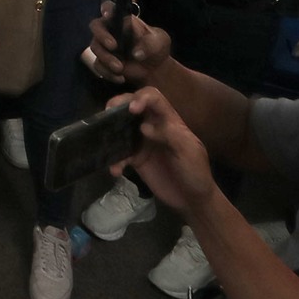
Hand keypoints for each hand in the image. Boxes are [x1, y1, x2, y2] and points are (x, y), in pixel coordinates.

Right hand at [86, 4, 172, 84]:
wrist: (155, 69)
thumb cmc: (157, 48)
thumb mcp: (160, 42)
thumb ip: (149, 44)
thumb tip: (136, 54)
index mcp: (123, 20)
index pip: (110, 8)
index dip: (106, 9)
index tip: (108, 14)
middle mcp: (110, 30)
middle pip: (96, 26)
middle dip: (102, 36)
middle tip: (113, 46)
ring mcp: (104, 46)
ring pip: (96, 48)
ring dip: (106, 58)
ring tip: (120, 69)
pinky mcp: (103, 61)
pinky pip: (98, 65)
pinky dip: (108, 73)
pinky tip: (121, 78)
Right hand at [114, 88, 218, 218]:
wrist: (193, 200)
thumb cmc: (196, 172)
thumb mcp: (190, 152)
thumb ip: (170, 135)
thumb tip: (144, 127)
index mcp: (169, 120)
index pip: (153, 98)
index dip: (141, 98)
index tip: (131, 109)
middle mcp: (153, 127)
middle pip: (132, 106)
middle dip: (117, 105)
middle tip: (106, 114)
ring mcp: (142, 143)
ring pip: (121, 127)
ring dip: (109, 131)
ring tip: (102, 140)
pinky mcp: (135, 160)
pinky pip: (119, 154)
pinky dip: (114, 160)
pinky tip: (115, 170)